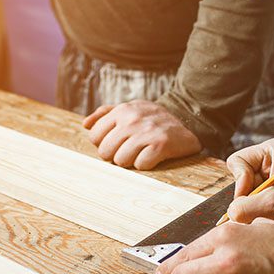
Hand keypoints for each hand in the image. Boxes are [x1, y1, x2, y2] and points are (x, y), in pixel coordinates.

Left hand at [83, 100, 201, 169]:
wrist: (187, 120)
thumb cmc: (153, 118)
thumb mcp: (131, 108)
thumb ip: (105, 114)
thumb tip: (85, 125)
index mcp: (122, 110)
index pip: (94, 137)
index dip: (105, 144)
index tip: (119, 142)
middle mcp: (132, 119)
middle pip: (105, 152)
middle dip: (116, 155)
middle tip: (131, 150)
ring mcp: (147, 131)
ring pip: (121, 161)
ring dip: (132, 161)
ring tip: (142, 152)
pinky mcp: (161, 144)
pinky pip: (141, 165)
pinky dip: (147, 164)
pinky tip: (154, 156)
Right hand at [225, 138, 273, 230]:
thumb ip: (246, 207)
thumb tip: (229, 216)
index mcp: (271, 151)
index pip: (237, 163)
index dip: (240, 183)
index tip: (253, 198)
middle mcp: (268, 165)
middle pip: (238, 182)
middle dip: (246, 200)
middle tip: (260, 213)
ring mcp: (270, 183)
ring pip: (243, 199)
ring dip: (252, 212)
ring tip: (271, 220)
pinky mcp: (272, 201)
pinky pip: (252, 210)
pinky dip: (258, 219)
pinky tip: (273, 224)